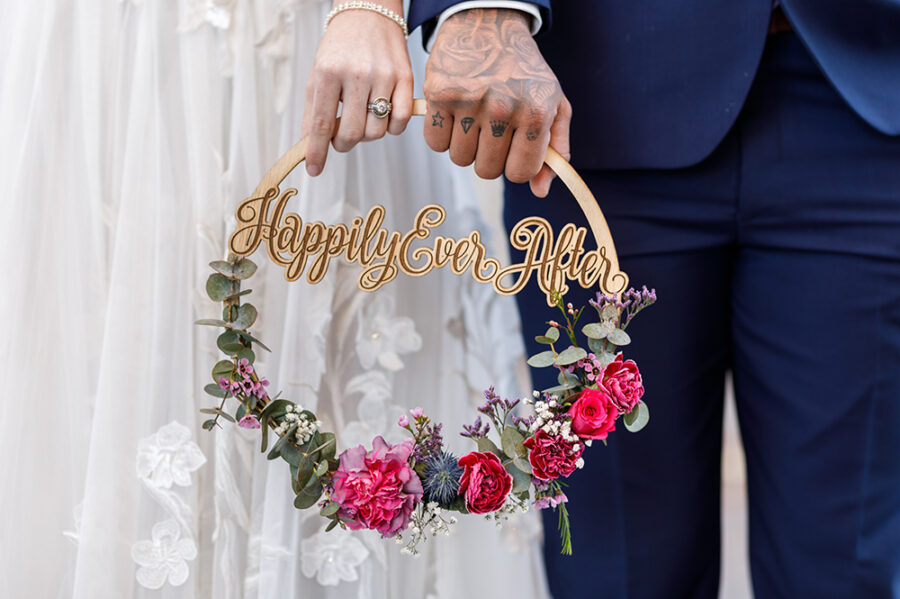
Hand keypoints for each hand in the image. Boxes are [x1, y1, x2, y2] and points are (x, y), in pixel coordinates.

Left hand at [301, 2, 412, 175]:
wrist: (369, 15)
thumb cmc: (340, 48)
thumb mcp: (318, 75)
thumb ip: (313, 112)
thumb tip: (309, 147)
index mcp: (329, 72)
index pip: (321, 124)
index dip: (317, 152)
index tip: (314, 170)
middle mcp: (357, 74)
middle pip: (352, 134)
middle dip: (344, 144)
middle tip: (342, 137)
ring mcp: (384, 76)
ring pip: (377, 131)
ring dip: (367, 135)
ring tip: (362, 118)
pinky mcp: (406, 78)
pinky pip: (401, 121)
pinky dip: (392, 128)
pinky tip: (383, 116)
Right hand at [423, 8, 570, 196]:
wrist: (489, 25)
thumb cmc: (524, 71)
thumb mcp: (553, 104)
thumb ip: (555, 150)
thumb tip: (540, 191)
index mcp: (535, 113)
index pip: (519, 173)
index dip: (515, 166)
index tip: (513, 149)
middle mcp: (502, 108)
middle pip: (486, 171)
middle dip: (489, 157)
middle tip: (492, 132)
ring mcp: (469, 101)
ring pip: (459, 160)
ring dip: (465, 147)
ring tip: (474, 121)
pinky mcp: (439, 95)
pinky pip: (435, 143)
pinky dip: (442, 136)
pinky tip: (454, 116)